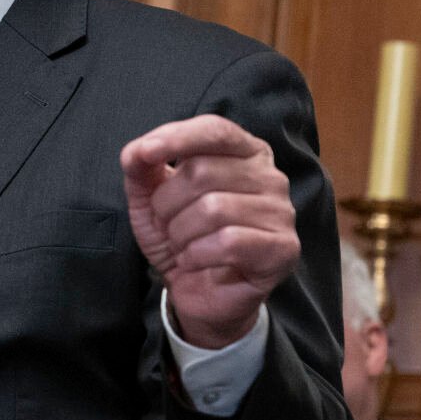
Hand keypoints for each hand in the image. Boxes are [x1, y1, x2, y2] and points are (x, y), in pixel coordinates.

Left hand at [119, 115, 298, 347]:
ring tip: (183, 245)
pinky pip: (229, 242)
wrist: (198, 290)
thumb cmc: (181, 235)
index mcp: (244, 152)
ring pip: (213, 209)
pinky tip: (196, 261)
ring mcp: (281, 212)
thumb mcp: (149, 199)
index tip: (143, 153)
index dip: (176, 137)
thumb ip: (141, 169)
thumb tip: (136, 152)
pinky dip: (197, 254)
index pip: (214, 129)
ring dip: (181, 233)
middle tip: (168, 225)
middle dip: (167, 203)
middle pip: (202, 172)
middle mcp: (270, 176)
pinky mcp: (283, 249)